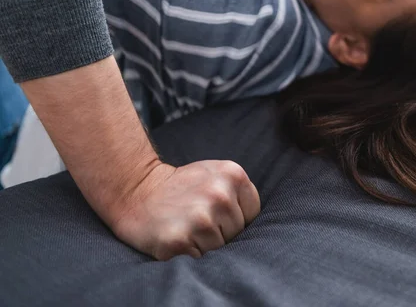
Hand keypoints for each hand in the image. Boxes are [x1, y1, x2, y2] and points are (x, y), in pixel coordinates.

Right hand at [109, 160, 260, 260]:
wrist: (137, 191)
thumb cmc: (181, 186)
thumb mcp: (215, 174)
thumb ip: (239, 192)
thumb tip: (259, 230)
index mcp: (233, 174)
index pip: (252, 214)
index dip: (235, 218)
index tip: (215, 212)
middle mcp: (219, 195)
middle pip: (237, 233)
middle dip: (220, 231)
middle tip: (196, 218)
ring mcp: (200, 218)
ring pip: (221, 249)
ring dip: (205, 245)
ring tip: (187, 228)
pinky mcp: (180, 241)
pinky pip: (201, 261)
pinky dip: (191, 255)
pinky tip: (180, 239)